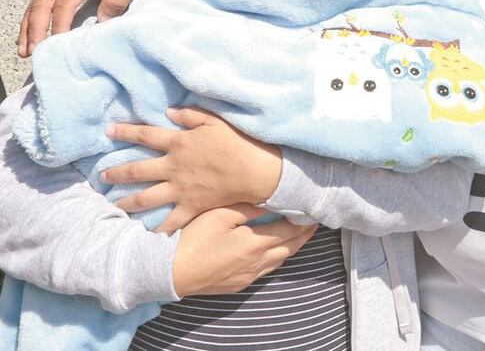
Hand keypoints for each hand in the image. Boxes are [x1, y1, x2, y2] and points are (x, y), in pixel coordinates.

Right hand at [17, 0, 141, 56]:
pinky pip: (38, 2)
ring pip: (35, 5)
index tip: (56, 43)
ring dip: (28, 27)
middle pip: (41, 5)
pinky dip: (30, 19)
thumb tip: (101, 20)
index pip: (63, 4)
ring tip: (24, 49)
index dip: (58, 24)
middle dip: (34, 29)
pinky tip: (27, 34)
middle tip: (32, 52)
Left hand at [104, 108, 282, 233]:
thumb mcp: (214, 122)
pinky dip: (158, 229)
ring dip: (127, 201)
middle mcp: (173, 167)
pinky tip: (145, 235)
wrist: (254, 171)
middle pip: (137, 170)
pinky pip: (171, 221)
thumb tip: (168, 112)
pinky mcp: (191, 206)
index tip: (109, 130)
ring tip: (114, 205)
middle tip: (102, 176)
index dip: (125, 131)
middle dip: (117, 173)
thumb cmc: (237, 143)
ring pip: (146, 197)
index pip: (145, 135)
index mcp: (178, 143)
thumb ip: (190, 116)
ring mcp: (180, 189)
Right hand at [172, 204, 316, 296]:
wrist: (169, 272)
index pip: (290, 231)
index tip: (313, 212)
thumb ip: (248, 207)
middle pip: (290, 248)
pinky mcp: (238, 285)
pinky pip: (265, 271)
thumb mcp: (220, 214)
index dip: (304, 222)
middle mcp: (257, 262)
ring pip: (279, 261)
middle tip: (313, 224)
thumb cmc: (193, 239)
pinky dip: (275, 259)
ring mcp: (248, 276)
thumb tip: (269, 201)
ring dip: (291, 248)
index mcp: (256, 243)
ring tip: (298, 236)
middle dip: (304, 236)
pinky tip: (273, 252)